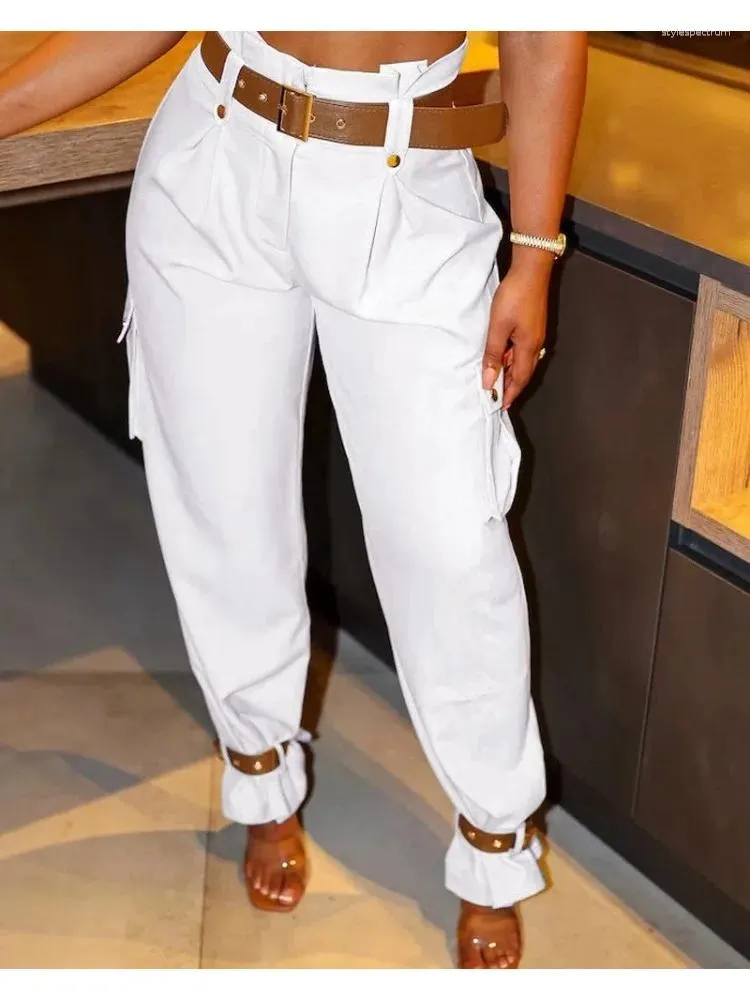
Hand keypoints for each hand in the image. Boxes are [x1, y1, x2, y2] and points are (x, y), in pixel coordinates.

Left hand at [482, 265, 549, 409]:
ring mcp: (535, 335)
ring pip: (522, 361)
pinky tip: (502, 355)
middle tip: (497, 396)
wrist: (531, 270)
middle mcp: (535, 344)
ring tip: (496, 379)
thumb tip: (490, 380)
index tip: (501, 406)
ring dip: (510, 372)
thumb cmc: (516, 295)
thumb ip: (493, 355)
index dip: (510, 394)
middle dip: (511, 386)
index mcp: (528, 348)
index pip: (519, 380)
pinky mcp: (533, 326)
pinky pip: (522, 350)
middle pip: (523, 373)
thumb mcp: (498, 328)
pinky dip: (512, 358)